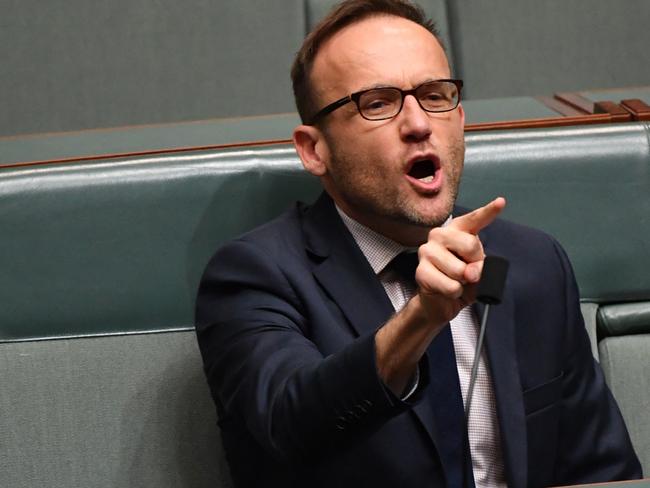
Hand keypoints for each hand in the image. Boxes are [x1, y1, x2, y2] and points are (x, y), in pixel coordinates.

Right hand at [415, 197, 505, 323]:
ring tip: (454, 281)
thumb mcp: (479, 272)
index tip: (501, 202)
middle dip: (475, 264)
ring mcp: (427, 251)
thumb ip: (481, 267)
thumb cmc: (461, 282)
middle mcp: (440, 235)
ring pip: (459, 269)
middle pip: (470, 245)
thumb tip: (470, 273)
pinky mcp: (421, 271)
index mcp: (457, 230)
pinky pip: (450, 285)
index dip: (488, 211)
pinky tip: (447, 290)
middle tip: (467, 273)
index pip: (474, 219)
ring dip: (463, 282)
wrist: (440, 302)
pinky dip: (454, 293)